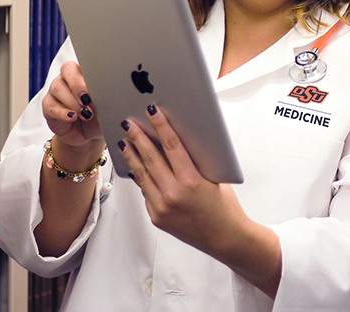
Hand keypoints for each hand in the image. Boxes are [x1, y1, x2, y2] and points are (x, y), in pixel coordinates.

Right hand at [42, 60, 103, 149]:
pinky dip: (62, 112)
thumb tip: (109, 93)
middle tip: (87, 100)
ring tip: (85, 114)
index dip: (88, 74)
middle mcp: (68, 78)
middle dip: (77, 84)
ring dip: (72, 101)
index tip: (96, 88)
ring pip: (57, 87)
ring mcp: (56, 91)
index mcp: (85, 73)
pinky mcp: (48, 106)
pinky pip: (50, 105)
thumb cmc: (99, 117)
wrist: (87, 135)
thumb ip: (107, 96)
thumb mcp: (107, 106)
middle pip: (67, 69)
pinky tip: (72, 117)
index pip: (83, 62)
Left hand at [120, 105, 281, 297]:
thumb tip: (175, 141)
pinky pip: (146, 191)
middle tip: (128, 122)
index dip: (161, 126)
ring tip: (124, 141)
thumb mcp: (215, 178)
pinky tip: (135, 165)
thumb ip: (195, 162)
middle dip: (138, 138)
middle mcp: (173, 195)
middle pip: (151, 159)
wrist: (225, 238)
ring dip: (132, 156)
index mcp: (191, 182)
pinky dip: (140, 176)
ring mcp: (162, 208)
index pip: (172, 146)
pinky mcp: (156, 217)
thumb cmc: (225, 206)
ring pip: (142, 175)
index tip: (153, 112)